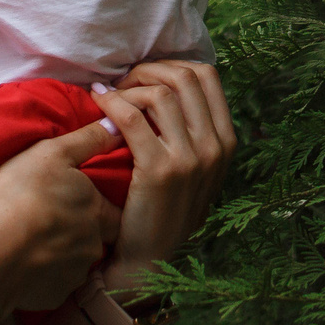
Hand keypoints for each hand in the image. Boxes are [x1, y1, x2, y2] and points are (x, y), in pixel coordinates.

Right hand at [0, 123, 120, 310]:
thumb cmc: (20, 196)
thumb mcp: (52, 155)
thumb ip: (88, 141)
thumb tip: (116, 125)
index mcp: (97, 212)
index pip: (115, 211)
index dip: (100, 207)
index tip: (84, 204)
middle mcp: (94, 244)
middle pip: (97, 239)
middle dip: (82, 233)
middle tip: (55, 223)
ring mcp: (76, 273)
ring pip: (76, 262)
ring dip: (61, 254)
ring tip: (33, 243)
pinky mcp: (55, 295)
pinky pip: (55, 284)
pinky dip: (44, 276)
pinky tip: (24, 265)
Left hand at [92, 60, 237, 289]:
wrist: (149, 258)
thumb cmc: (163, 207)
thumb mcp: (194, 167)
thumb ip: (191, 129)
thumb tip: (167, 81)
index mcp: (226, 141)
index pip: (207, 75)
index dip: (171, 66)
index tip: (145, 78)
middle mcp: (215, 147)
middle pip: (185, 76)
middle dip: (148, 71)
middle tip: (123, 83)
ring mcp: (191, 159)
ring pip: (160, 93)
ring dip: (128, 88)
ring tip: (109, 97)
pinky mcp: (160, 170)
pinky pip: (133, 117)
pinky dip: (112, 103)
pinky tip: (98, 105)